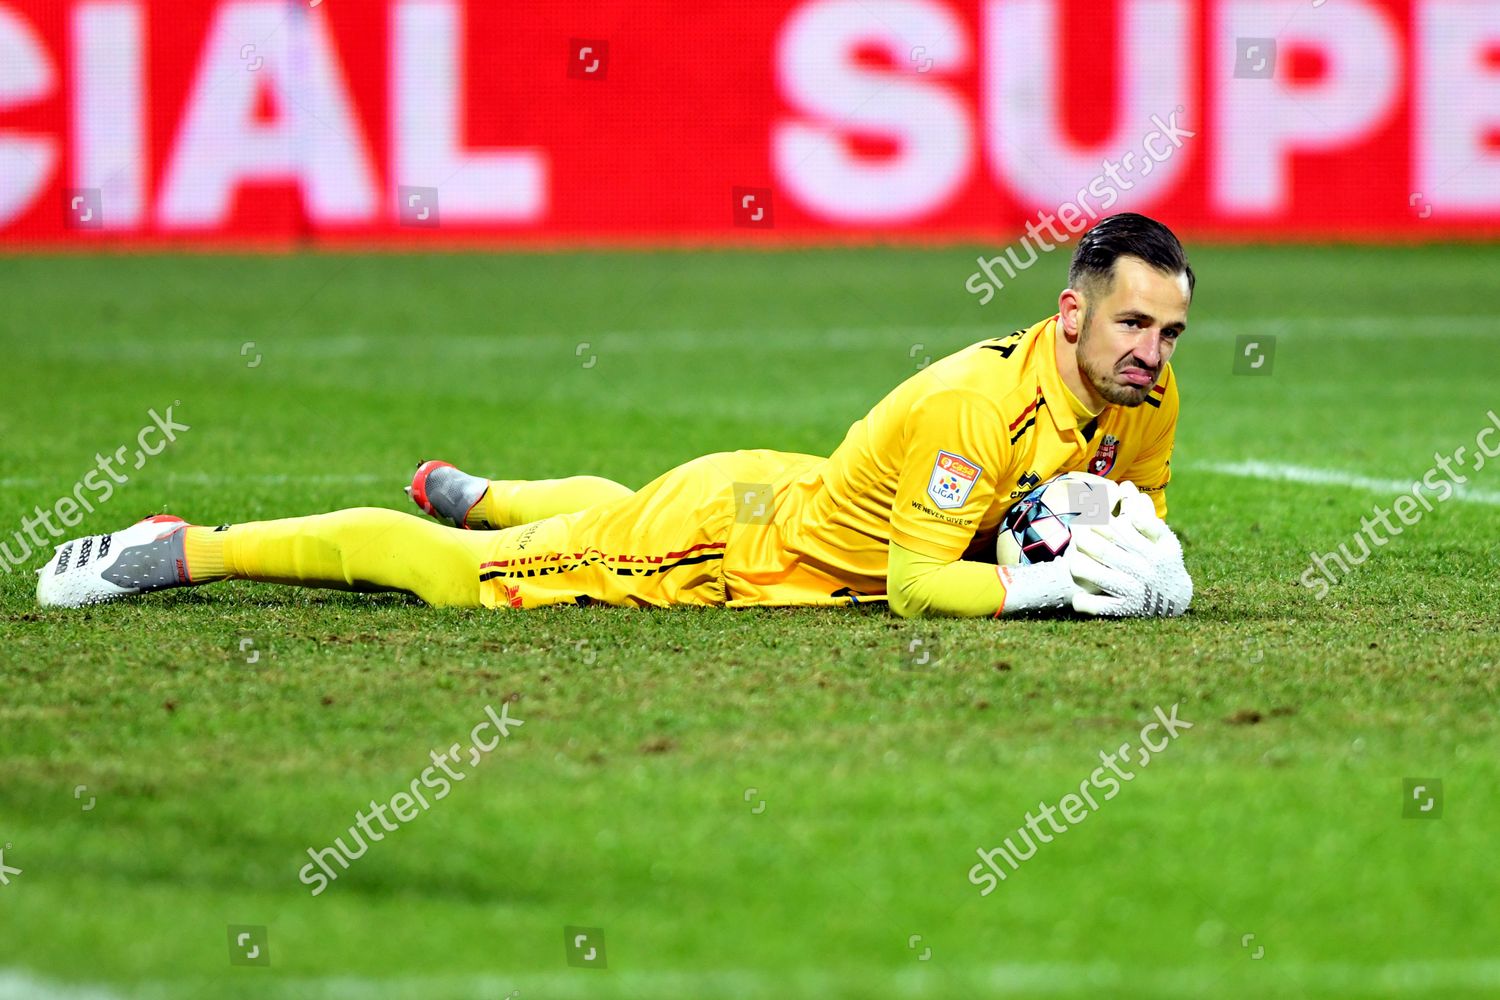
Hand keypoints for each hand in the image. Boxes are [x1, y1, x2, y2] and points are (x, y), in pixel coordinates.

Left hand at [1066, 497, 1191, 617]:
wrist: (1176, 602)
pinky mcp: (1123, 610)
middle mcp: (1141, 571)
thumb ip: (1150, 521)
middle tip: (1076, 535)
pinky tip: (1078, 596)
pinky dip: (1084, 602)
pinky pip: (1098, 607)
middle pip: (1103, 550)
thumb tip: (1131, 497)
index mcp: (1149, 551)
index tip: (1085, 517)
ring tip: (1074, 561)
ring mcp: (1132, 592)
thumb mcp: (1166, 541)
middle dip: (1083, 539)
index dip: (1096, 521)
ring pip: (1096, 576)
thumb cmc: (1164, 563)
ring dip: (1078, 566)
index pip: (1118, 530)